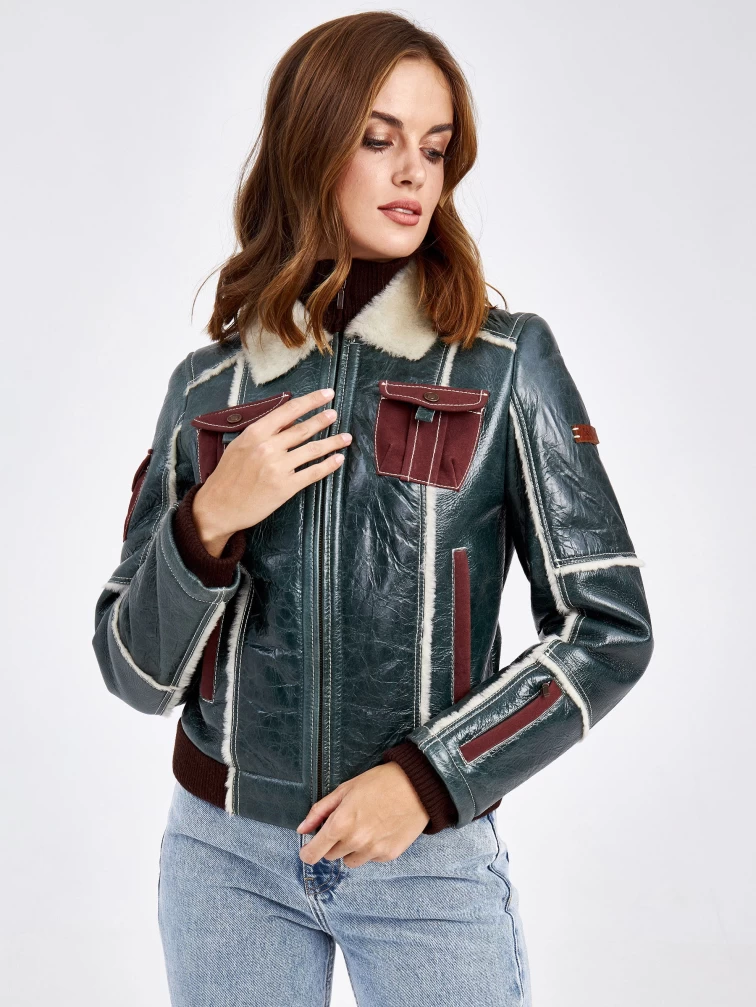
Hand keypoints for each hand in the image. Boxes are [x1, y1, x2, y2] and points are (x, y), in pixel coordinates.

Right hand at [191, 387, 350, 555]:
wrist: (219, 507)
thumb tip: (287, 419)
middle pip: (303, 429)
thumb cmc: (227, 475)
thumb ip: (263, 432)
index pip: (289, 410)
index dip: (311, 401)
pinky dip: (328, 465)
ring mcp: (278, 467)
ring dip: (333, 442)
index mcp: (256, 433)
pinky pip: (313, 473)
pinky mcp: (285, 487)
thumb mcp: (239, 445)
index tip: (326, 394)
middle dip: (323, 419)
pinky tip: (338, 459)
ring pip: (312, 450)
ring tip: (346, 437)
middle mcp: (268, 447)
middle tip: (335, 414)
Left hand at [296, 762, 430, 867]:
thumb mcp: (345, 790)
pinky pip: (370, 859)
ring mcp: (373, 851)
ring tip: (365, 826)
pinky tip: (379, 830)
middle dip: (333, 843)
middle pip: (331, 856)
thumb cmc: (379, 782)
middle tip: (345, 824)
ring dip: (351, 849)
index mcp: (341, 824)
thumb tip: (302, 829)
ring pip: (350, 860)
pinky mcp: (388, 855)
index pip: (314, 853)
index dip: (308, 852)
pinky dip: (370, 849)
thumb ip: (320, 811)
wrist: (416, 786)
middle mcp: (355, 842)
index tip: (308, 849)